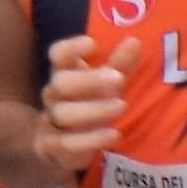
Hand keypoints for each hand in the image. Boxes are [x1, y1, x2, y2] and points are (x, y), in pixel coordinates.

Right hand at [36, 30, 125, 176]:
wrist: (59, 145)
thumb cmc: (88, 104)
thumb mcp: (105, 84)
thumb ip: (119, 64)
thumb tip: (135, 41)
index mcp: (63, 73)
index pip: (58, 55)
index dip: (71, 48)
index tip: (92, 44)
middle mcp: (53, 95)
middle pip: (60, 83)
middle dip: (88, 81)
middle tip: (118, 79)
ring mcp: (51, 120)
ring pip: (63, 113)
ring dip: (93, 109)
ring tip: (121, 105)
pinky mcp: (54, 146)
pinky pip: (68, 143)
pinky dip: (91, 139)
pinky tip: (114, 134)